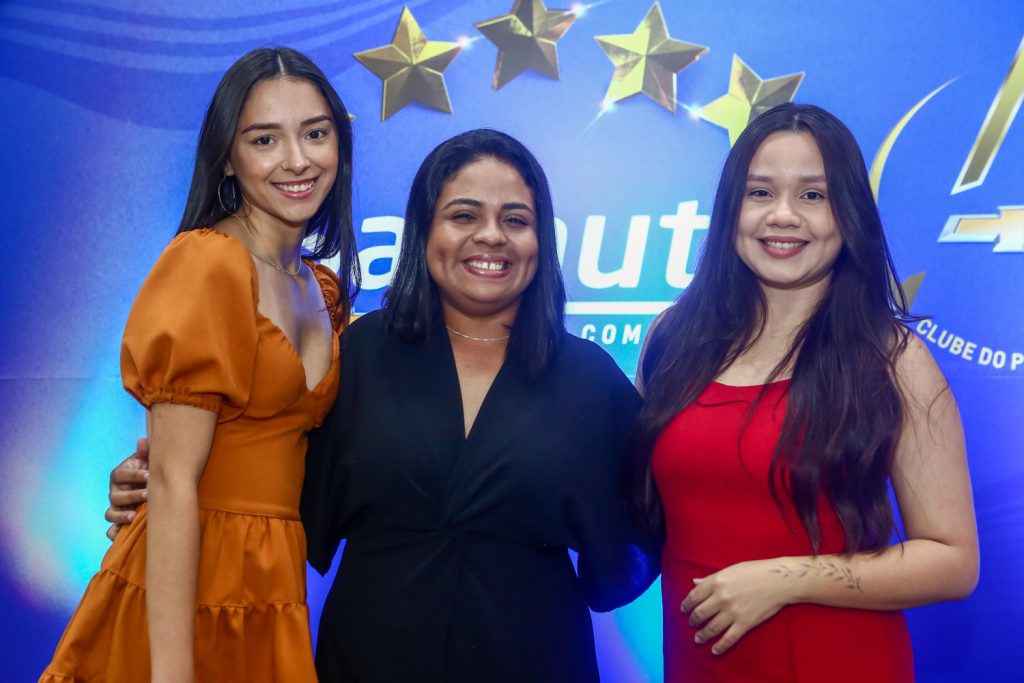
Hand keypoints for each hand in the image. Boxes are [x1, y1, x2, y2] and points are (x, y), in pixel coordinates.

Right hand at [104, 437, 149, 540]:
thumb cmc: (149, 472)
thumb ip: (145, 452)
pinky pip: (111, 531)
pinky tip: (122, 536)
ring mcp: (115, 508)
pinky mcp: (118, 523)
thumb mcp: (147, 460)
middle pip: (116, 496)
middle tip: (148, 494)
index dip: (134, 475)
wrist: (151, 487)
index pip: (121, 475)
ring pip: (110, 514)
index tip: (150, 475)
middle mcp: (114, 492)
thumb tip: (143, 440)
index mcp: (119, 476)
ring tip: (134, 516)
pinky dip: (115, 534)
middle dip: (131, 495)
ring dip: (121, 515)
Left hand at [680, 558, 795, 655]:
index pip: (694, 596)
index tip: (683, 610)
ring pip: (711, 628)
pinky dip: (720, 646)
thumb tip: (694, 582)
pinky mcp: (745, 623)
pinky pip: (728, 638)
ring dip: (702, 635)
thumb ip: (710, 578)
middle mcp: (721, 597)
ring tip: (698, 638)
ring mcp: (733, 612)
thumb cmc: (754, 571)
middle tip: (691, 623)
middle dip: (693, 621)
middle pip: (700, 613)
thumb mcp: (730, 570)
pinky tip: (714, 650)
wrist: (779, 580)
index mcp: (716, 581)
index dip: (686, 605)